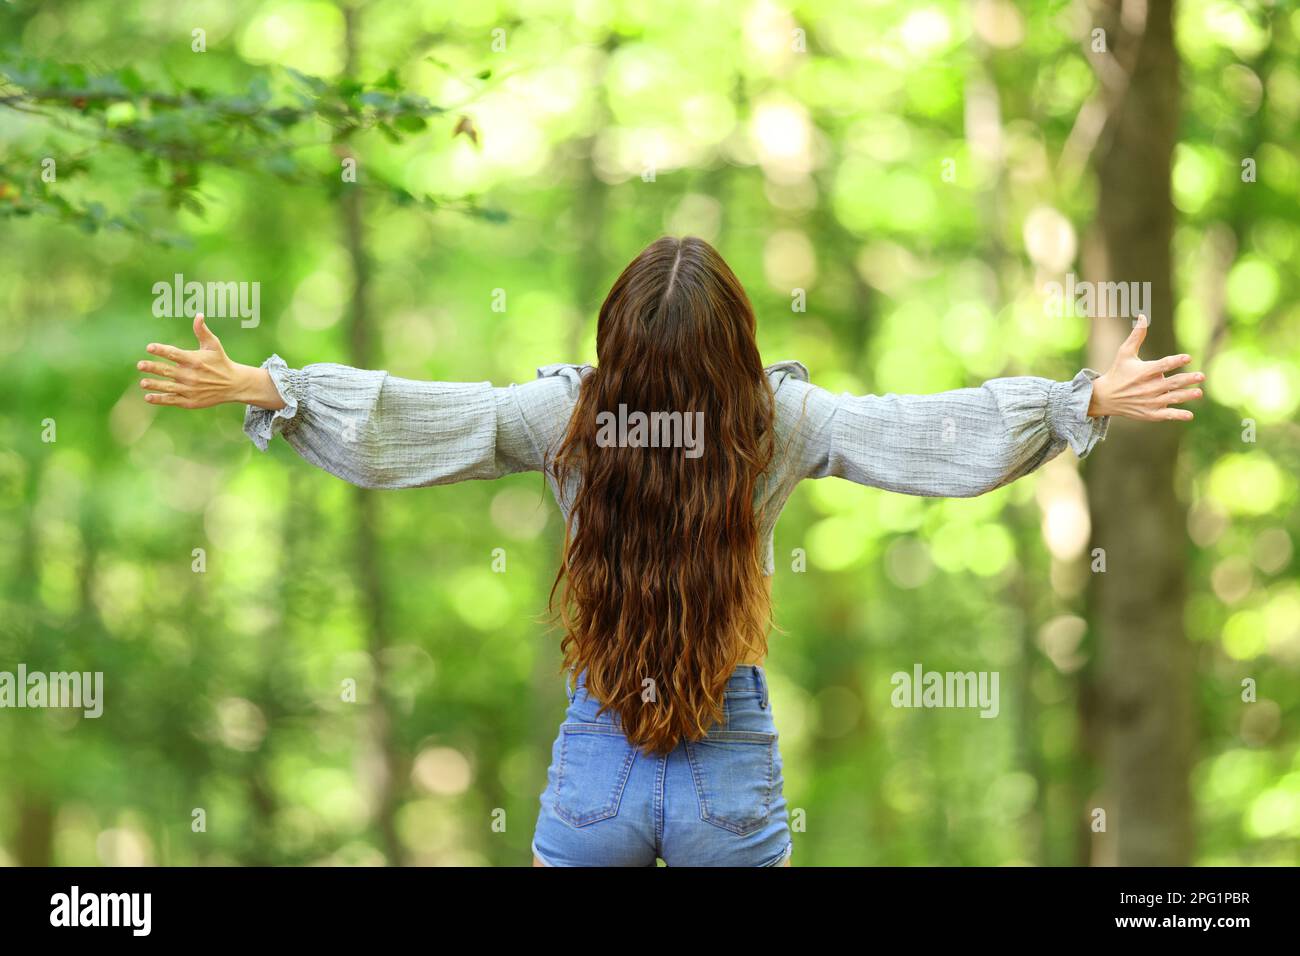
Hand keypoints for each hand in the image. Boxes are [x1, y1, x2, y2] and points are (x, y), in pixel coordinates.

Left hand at [138, 314, 279, 408]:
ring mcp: (191, 389)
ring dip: (154, 384)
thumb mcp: (214, 345)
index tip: (149, 347)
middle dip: (153, 367)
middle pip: (168, 371)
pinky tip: (148, 397)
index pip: (175, 354)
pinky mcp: (191, 401)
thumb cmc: (221, 362)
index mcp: (195, 360)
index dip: (161, 350)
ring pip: (168, 386)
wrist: (234, 385)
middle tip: (140, 365)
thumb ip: (202, 331)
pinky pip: (172, 400)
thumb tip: (198, 314)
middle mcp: (192, 375)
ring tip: (143, 382)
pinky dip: (160, 399)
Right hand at [1087, 315, 1203, 421]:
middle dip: (1188, 379)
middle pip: (1172, 383)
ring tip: (1199, 392)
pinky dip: (1177, 416)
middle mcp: (1148, 387)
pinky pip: (1166, 415)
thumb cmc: (1118, 372)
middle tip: (1202, 376)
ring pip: (1172, 398)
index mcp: (1143, 372)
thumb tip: (1143, 316)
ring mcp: (1149, 401)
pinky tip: (1189, 415)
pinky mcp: (1149, 413)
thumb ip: (1137, 336)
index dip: (1176, 361)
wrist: (1105, 397)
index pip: (1162, 365)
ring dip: (1187, 396)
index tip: (1188, 357)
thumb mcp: (1124, 353)